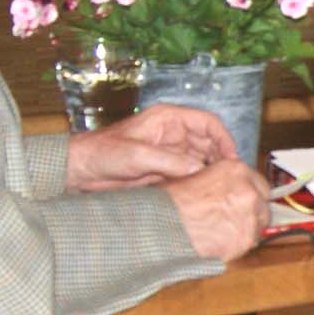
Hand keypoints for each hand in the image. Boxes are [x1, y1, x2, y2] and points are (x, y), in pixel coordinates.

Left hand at [64, 104, 237, 191]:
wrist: (81, 172)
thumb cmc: (102, 153)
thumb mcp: (137, 155)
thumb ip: (169, 161)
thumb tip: (199, 169)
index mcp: (169, 120)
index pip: (208, 123)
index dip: (224, 139)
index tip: (233, 158)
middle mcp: (174, 135)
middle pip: (209, 144)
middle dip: (220, 159)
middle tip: (229, 178)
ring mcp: (170, 154)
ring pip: (202, 161)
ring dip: (210, 173)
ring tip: (219, 188)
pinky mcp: (165, 171)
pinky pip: (190, 175)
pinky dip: (198, 183)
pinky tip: (203, 194)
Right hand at [163, 159, 270, 260]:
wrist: (162, 228)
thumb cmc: (169, 202)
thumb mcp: (191, 176)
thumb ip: (215, 179)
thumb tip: (220, 185)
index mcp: (235, 170)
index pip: (258, 182)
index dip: (250, 191)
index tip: (243, 200)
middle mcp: (248, 190)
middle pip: (262, 203)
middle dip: (252, 210)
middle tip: (235, 218)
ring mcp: (250, 216)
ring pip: (259, 223)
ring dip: (247, 227)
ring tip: (225, 232)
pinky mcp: (247, 239)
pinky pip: (250, 242)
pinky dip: (240, 243)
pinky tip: (222, 243)